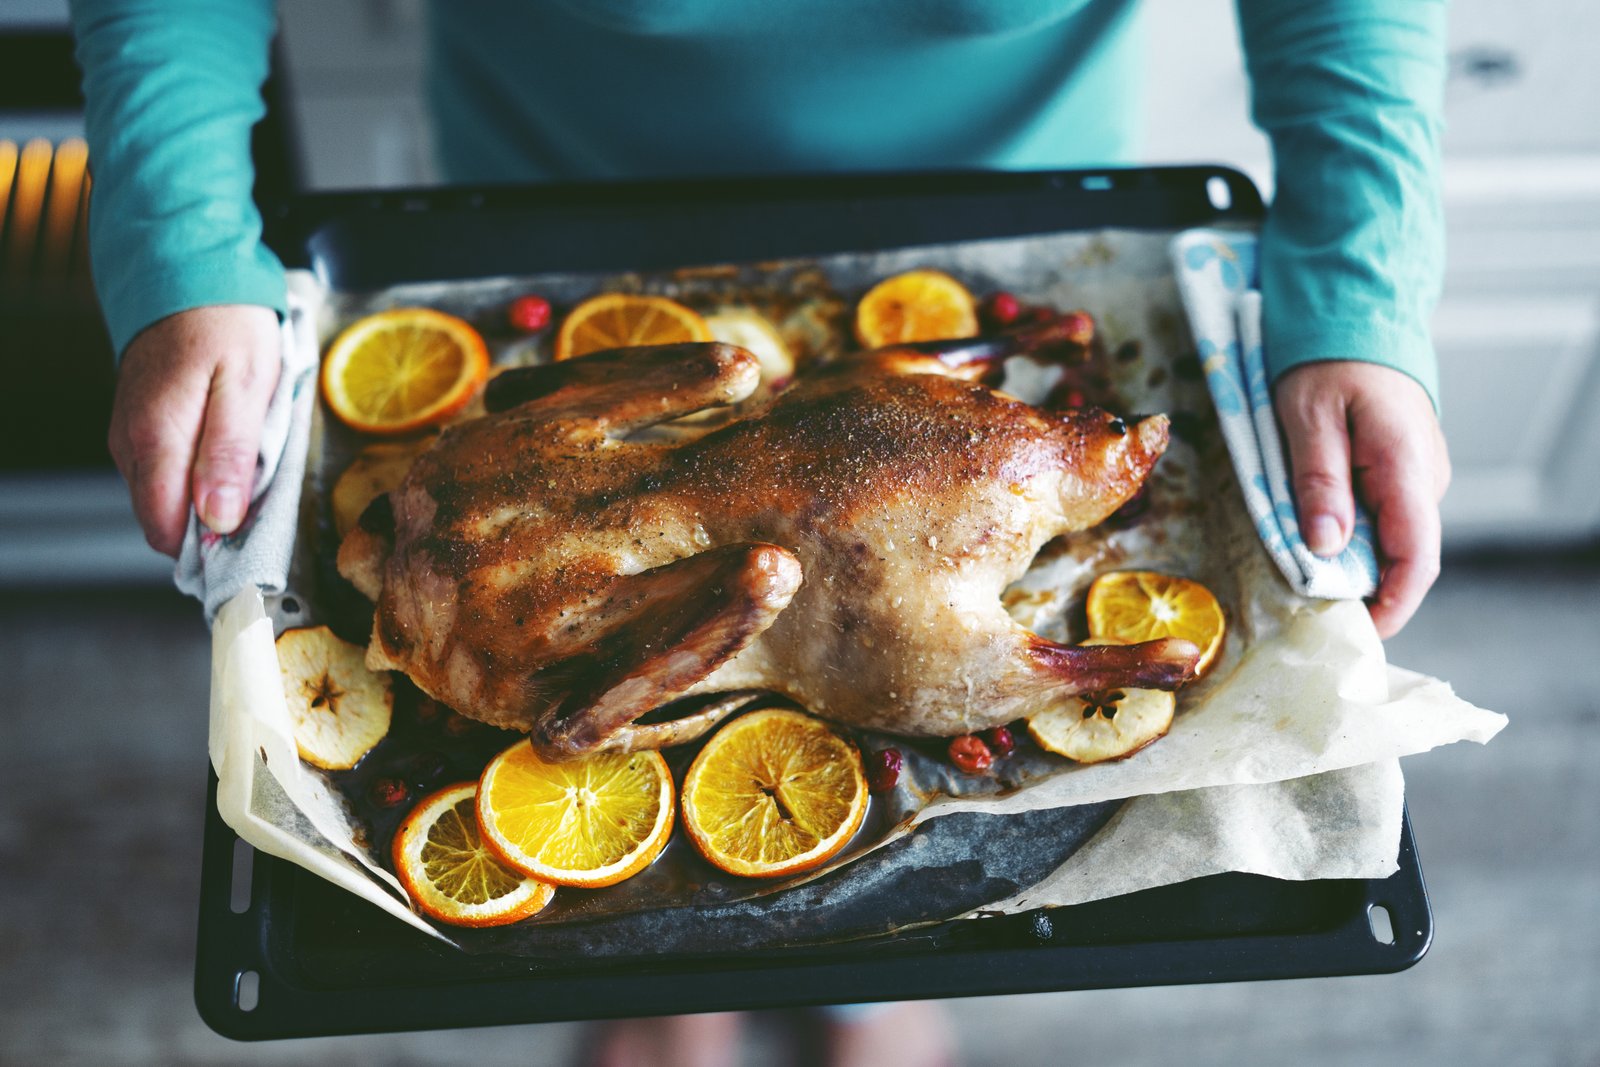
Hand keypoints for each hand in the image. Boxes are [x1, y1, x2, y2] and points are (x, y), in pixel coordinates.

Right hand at [108, 305, 280, 555]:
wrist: (188, 274)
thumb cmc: (226, 326)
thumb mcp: (245, 388)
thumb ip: (229, 455)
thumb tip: (218, 520)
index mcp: (156, 440)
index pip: (165, 530)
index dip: (206, 546)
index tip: (248, 539)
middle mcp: (130, 445)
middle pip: (163, 520)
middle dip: (210, 523)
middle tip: (258, 495)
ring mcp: (128, 435)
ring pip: (163, 497)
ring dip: (204, 496)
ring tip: (247, 463)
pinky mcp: (136, 425)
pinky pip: (163, 470)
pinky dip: (195, 472)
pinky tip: (225, 448)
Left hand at [1274, 361, 1450, 638]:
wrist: (1352, 317)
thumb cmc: (1326, 361)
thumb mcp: (1306, 417)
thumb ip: (1318, 481)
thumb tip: (1325, 546)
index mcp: (1406, 466)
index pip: (1417, 556)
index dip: (1395, 603)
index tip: (1362, 633)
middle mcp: (1422, 478)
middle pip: (1401, 554)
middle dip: (1361, 588)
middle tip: (1308, 610)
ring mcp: (1413, 475)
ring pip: (1387, 537)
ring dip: (1350, 560)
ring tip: (1300, 576)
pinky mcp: (1398, 471)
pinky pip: (1378, 516)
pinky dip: (1348, 535)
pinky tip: (1312, 538)